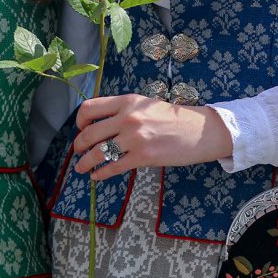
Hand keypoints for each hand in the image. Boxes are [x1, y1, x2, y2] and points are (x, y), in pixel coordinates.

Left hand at [70, 94, 233, 180]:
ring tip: (81, 168)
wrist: (200, 131)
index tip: (81, 128)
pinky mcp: (143, 157)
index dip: (79, 120)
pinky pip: (113, 167)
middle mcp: (127, 117)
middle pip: (89, 133)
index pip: (90, 107)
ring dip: (85, 162)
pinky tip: (96, 176)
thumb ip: (123, 111)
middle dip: (79, 145)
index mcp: (127, 101)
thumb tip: (100, 124)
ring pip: (98, 152)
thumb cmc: (172, 118)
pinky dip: (101, 174)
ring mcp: (135, 138)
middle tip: (78, 152)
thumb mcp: (145, 105)